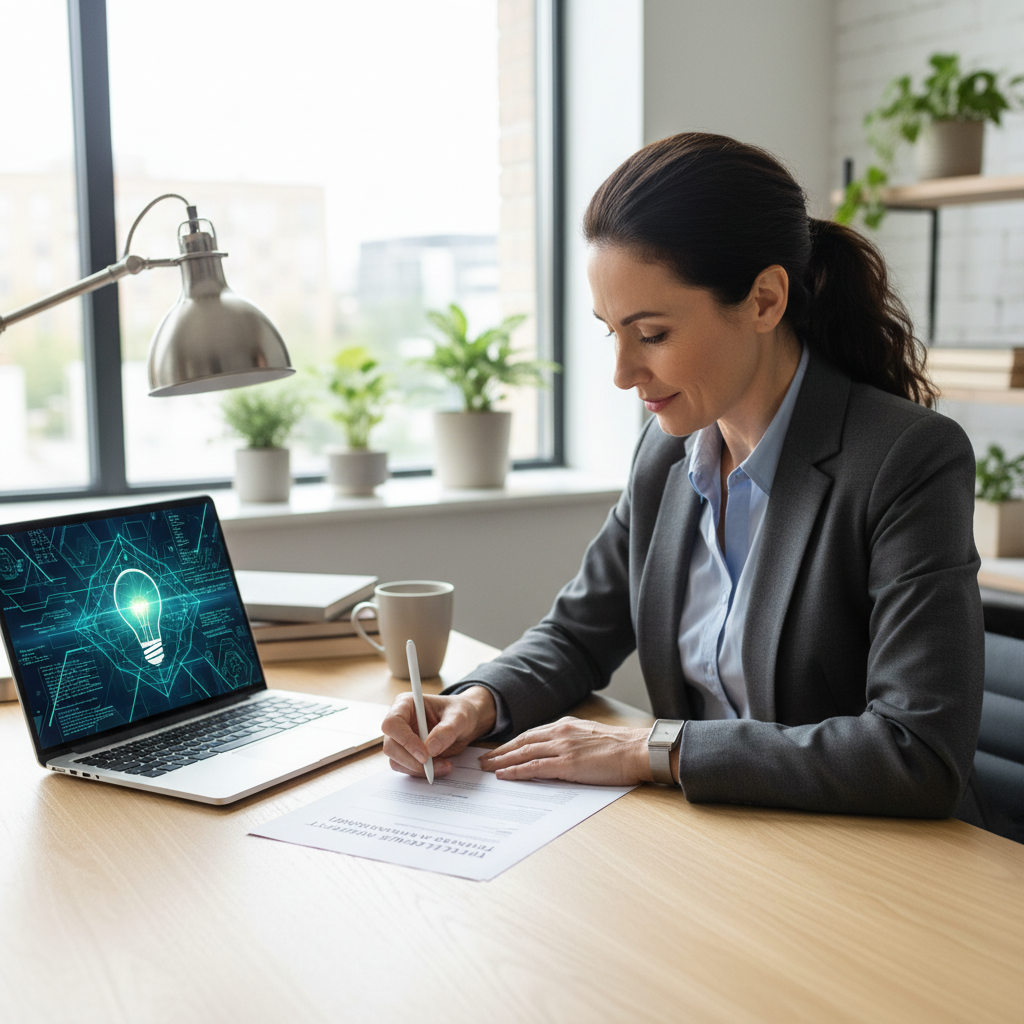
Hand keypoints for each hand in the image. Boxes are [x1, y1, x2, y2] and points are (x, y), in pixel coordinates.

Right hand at [382, 685, 496, 778]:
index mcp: (406, 704)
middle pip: (390, 746)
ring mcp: (401, 739)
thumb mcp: (459, 717)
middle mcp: (399, 722)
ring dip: (419, 769)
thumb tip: (430, 749)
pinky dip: (422, 772)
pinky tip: (441, 766)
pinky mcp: (407, 753)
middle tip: (435, 766)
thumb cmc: (460, 712)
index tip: (425, 755)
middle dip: (412, 761)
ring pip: (396, 761)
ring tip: (444, 765)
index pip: (392, 724)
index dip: (405, 740)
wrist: (465, 724)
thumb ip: (447, 730)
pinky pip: (406, 768)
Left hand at [479, 717, 653, 785]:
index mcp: (566, 726)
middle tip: (482, 760)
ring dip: (502, 761)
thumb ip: (571, 741)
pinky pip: (535, 767)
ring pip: (523, 753)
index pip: (531, 734)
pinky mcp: (568, 764)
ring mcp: (563, 748)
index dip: (512, 743)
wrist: (637, 750)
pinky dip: (516, 771)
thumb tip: (557, 752)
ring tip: (487, 769)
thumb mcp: (590, 736)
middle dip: (500, 752)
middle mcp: (560, 733)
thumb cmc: (620, 747)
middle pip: (522, 742)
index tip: (498, 750)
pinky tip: (504, 775)